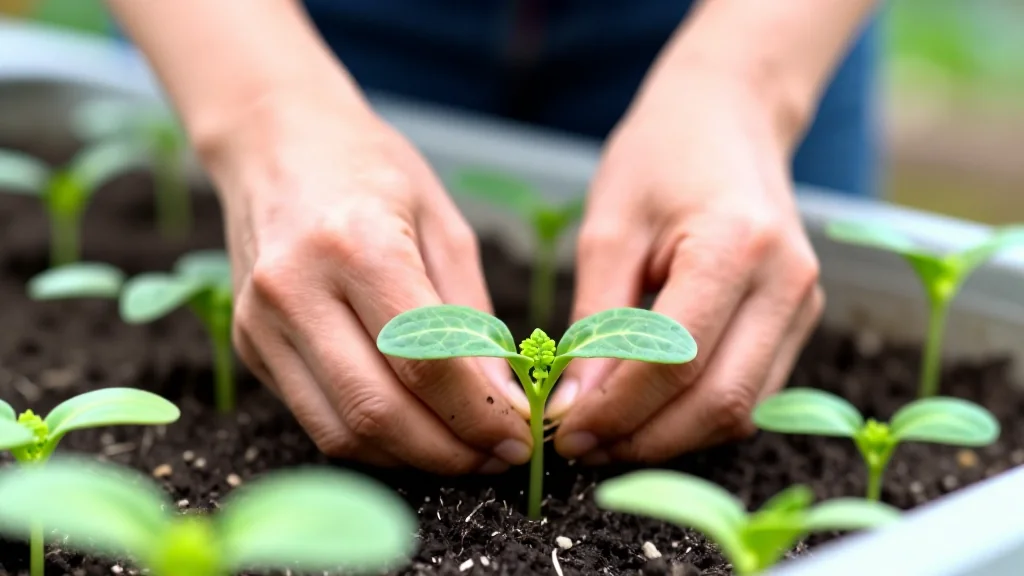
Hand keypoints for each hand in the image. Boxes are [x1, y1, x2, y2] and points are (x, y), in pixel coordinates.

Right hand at [202, 93, 532, 473]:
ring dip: (411, 459)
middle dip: (450, 452)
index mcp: (356, 245)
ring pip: (341, 432)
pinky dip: (372, 441)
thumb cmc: (372, 172)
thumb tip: (504, 400)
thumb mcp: (445, 225)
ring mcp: (261, 322)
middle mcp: (295, 289)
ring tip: (462, 452)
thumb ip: (472, 316)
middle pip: (378, 410)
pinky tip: (414, 430)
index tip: (521, 434)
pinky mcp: (248, 345)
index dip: (482, 413)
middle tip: (497, 456)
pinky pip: (316, 418)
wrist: (275, 143)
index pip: (426, 362)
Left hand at [550, 66, 823, 463]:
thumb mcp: (608, 229)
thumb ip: (596, 322)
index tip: (564, 430)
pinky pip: (749, 394)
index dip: (617, 410)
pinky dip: (694, 416)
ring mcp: (804, 306)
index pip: (677, 361)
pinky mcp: (798, 323)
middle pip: (720, 402)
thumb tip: (574, 406)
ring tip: (604, 434)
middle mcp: (787, 283)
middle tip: (579, 446)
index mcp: (737, 246)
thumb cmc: (659, 159)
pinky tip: (644, 412)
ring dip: (669, 438)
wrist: (728, 118)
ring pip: (740, 411)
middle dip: (643, 439)